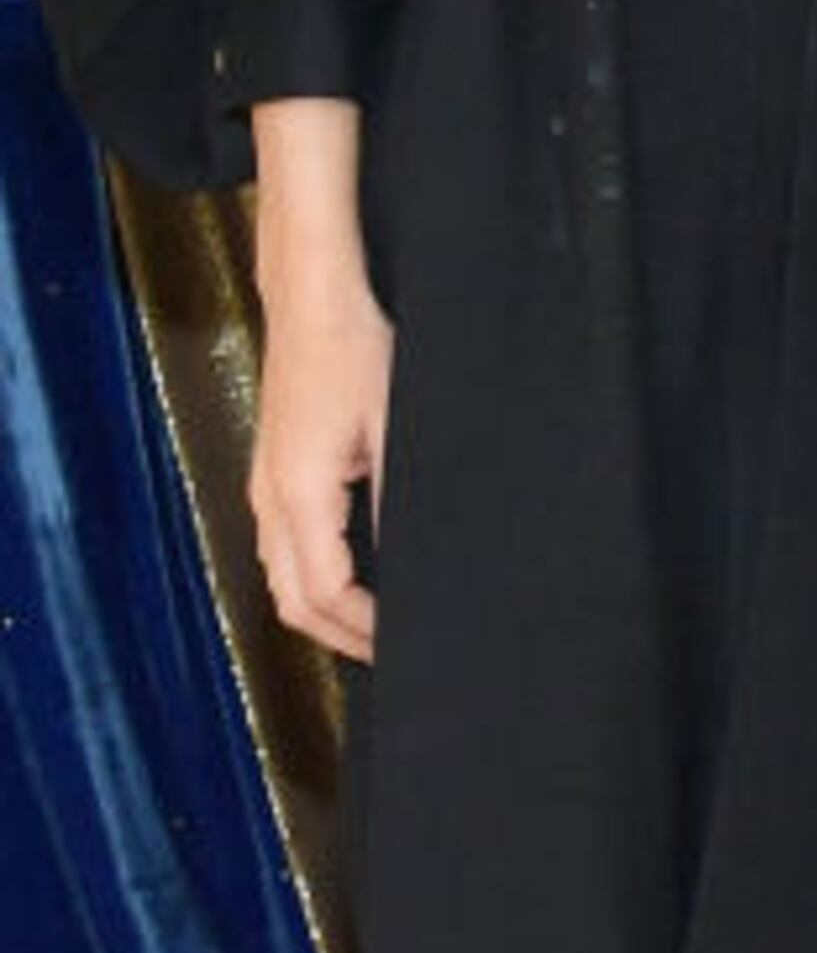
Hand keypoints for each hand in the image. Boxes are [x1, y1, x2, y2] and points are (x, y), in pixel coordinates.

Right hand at [252, 273, 392, 666]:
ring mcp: (263, 486)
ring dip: (324, 611)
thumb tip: (417, 566)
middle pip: (293, 602)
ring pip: (282, 578)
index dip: (366, 631)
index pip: (326, 595)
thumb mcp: (394, 430)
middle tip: (394, 653)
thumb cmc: (354, 350)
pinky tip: (354, 578)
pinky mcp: (271, 472)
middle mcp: (269, 498)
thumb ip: (398, 505)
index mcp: (299, 494)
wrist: (311, 299)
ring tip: (377, 626)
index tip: (408, 644)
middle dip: (341, 637)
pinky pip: (281, 548)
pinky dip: (311, 579)